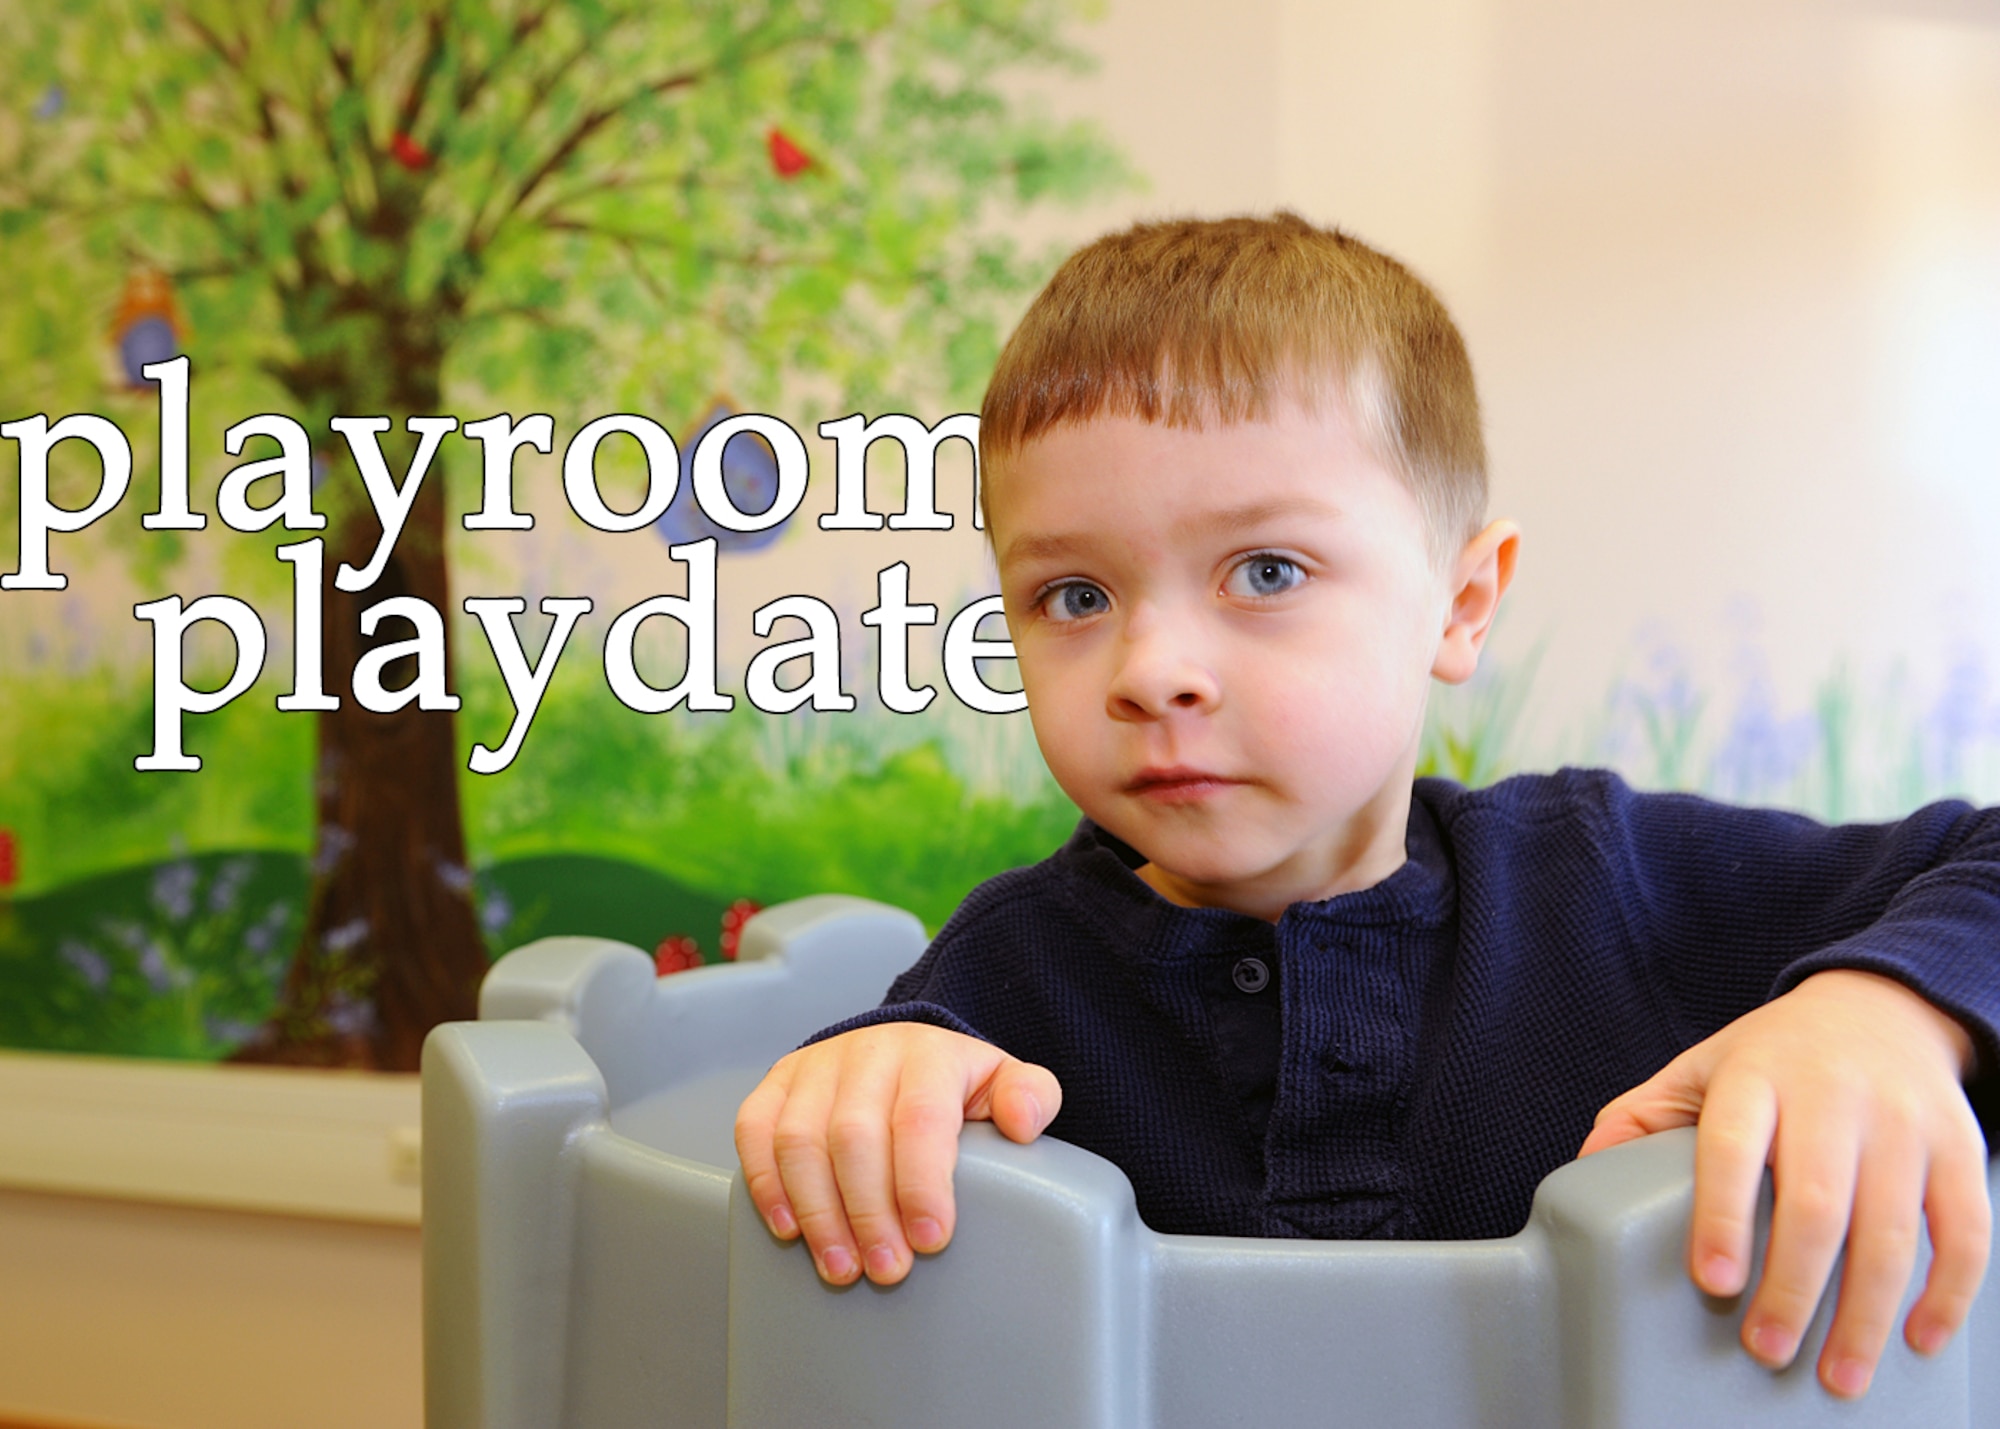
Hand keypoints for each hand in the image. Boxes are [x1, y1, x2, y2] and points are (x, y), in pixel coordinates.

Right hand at [734, 1022, 1061, 1286]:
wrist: (902, 1052)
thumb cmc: (954, 1085)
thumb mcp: (1002, 1082)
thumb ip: (1031, 1096)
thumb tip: (1023, 1123)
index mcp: (928, 1054)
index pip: (919, 1117)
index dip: (921, 1183)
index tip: (931, 1241)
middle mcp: (867, 1051)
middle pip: (854, 1137)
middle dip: (868, 1213)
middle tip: (887, 1270)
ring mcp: (816, 1065)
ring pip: (799, 1141)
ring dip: (818, 1213)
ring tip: (841, 1268)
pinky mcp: (777, 1083)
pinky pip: (754, 1131)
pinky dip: (766, 1184)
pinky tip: (790, 1231)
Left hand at [1579, 969, 1988, 1398]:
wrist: (1880, 1009)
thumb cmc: (1775, 1057)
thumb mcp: (1701, 1070)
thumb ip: (1641, 1118)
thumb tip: (1586, 1169)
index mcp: (1757, 1077)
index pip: (1734, 1147)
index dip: (1722, 1216)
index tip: (1714, 1281)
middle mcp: (1833, 1096)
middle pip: (1817, 1202)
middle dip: (1793, 1287)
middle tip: (1767, 1349)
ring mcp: (1901, 1122)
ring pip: (1891, 1229)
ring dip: (1865, 1312)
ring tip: (1836, 1374)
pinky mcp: (1958, 1147)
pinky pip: (1964, 1229)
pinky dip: (1948, 1292)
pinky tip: (1917, 1338)